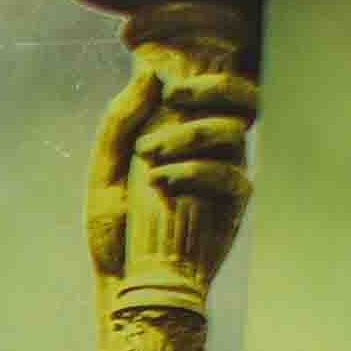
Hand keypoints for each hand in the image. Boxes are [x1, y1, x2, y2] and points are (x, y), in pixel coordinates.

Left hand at [87, 43, 258, 291]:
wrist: (123, 279)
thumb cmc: (116, 224)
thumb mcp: (105, 168)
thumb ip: (122, 121)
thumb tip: (148, 73)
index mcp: (189, 131)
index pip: (218, 88)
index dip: (209, 72)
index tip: (170, 81)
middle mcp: (216, 147)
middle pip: (245, 99)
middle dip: (215, 88)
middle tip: (175, 96)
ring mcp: (229, 174)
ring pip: (233, 133)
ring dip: (190, 135)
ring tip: (149, 157)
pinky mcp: (234, 206)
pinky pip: (232, 176)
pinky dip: (198, 172)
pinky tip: (166, 181)